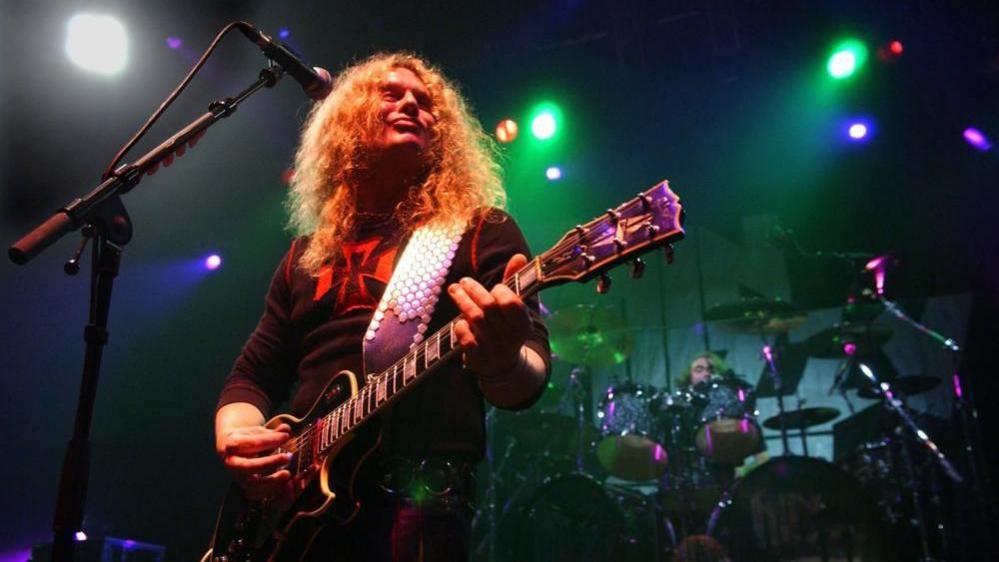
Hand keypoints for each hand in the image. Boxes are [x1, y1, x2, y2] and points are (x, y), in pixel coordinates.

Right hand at [216, 423, 292, 499]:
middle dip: (270, 463)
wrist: (230, 448)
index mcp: (232, 444)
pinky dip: (270, 490)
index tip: (286, 436)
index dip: (269, 440)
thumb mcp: (258, 431)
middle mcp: (231, 462)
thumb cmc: (248, 437)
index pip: (251, 444)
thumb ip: (273, 432)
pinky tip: (282, 483)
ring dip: (271, 480)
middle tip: (288, 457)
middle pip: (248, 466)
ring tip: (287, 473)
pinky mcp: (242, 486)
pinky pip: (255, 493)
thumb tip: (286, 429)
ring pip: (251, 483)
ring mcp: (236, 475)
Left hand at [448, 253, 531, 380]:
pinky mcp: (479, 360)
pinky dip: (461, 328)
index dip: (500, 291)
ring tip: (454, 290)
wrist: (504, 367)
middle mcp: (511, 339)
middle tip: (462, 282)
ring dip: (462, 301)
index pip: (512, 303)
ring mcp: (495, 350)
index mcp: (524, 325)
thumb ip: (515, 283)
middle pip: (489, 307)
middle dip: (474, 290)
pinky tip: (458, 321)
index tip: (494, 288)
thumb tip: (519, 256)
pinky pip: (467, 340)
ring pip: (475, 319)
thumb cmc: (507, 328)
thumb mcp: (515, 309)